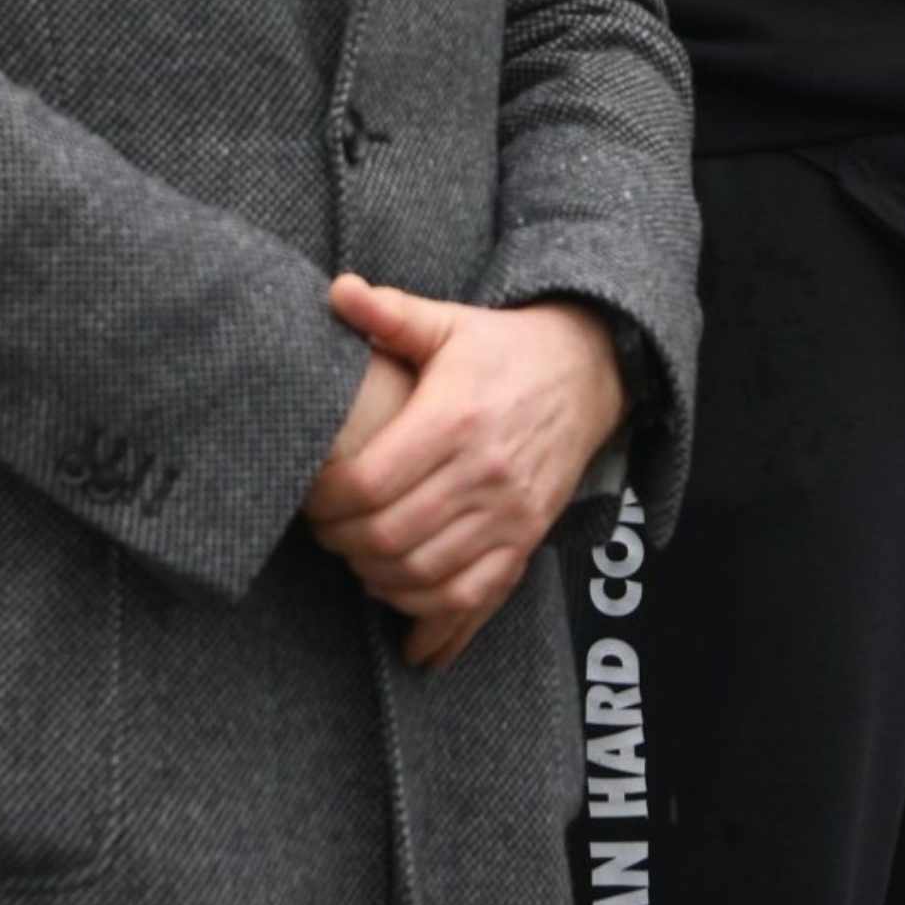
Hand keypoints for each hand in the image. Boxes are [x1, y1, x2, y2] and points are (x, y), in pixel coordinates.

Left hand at [303, 280, 626, 668]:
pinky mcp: (529, 535)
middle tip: (328, 528)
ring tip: (359, 555)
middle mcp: (485, 471)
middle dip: (341, 542)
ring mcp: (512, 510)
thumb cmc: (505, 349)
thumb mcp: (450, 324)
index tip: (312, 494)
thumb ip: (390, 313)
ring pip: (423, 574)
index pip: (366, 485)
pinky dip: (430, 614)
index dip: (324, 501)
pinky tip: (401, 604)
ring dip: (376, 577)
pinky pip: (474, 595)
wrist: (592, 368)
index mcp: (455, 418)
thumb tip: (336, 290)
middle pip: (387, 537)